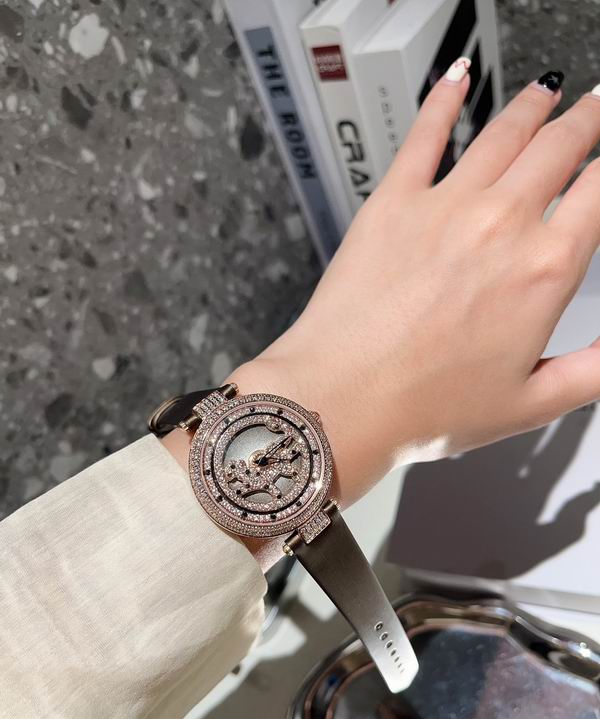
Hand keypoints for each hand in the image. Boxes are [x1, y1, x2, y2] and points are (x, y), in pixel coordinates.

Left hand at [229, 62, 599, 509]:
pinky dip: (445, 100)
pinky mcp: (392, 202)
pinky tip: (458, 79)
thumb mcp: (531, 404)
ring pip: (503, 133)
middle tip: (597, 105)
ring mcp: (443, 206)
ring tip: (548, 91)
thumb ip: (594, 371)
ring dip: (533, 106)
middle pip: (559, 147)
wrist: (341, 399)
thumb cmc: (425, 407)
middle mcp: (500, 224)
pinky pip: (425, 135)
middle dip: (586, 120)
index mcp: (543, 270)